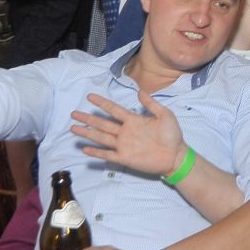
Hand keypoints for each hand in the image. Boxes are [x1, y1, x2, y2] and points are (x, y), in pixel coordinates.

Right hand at [70, 92, 184, 176]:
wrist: (175, 155)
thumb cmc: (172, 135)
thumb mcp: (165, 115)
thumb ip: (151, 104)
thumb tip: (140, 91)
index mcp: (133, 120)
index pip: (114, 109)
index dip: (102, 103)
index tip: (90, 97)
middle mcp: (125, 132)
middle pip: (102, 123)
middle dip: (88, 118)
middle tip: (74, 113)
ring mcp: (124, 145)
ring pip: (101, 137)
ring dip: (87, 133)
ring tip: (74, 128)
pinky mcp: (125, 158)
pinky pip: (108, 154)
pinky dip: (96, 152)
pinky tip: (85, 148)